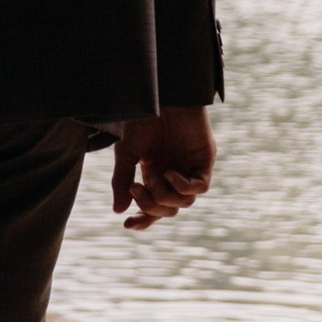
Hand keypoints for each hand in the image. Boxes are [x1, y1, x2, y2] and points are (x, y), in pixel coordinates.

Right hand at [111, 106, 212, 232]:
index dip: (143, 220)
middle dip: (151, 205)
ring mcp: (189, 169)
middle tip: (136, 188)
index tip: (127, 225)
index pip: (153, 208)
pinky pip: (200, 187)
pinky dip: (184, 186)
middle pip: (168, 210)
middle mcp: (173, 176)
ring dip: (165, 195)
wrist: (159, 95)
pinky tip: (170, 174)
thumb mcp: (126, 153)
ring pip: (184, 203)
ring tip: (153, 176)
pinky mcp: (204, 160)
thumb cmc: (142, 119)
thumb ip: (121, 181)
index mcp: (155, 175)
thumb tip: (117, 210)